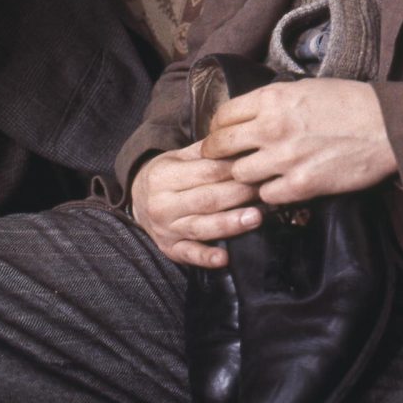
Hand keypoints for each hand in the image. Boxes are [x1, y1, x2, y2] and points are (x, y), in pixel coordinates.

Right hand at [129, 141, 262, 267]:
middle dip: (240, 194)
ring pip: (202, 227)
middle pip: (208, 199)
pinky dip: (206, 257)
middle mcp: (163, 204)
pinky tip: (224, 258)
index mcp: (164, 176)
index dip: (235, 170)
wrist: (137, 199)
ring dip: (231, 224)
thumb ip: (206, 152)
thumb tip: (239, 144)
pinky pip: (190, 254)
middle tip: (265, 190)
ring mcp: (166, 229)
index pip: (207, 172)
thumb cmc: (168, 174)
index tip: (258, 168)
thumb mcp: (179, 157)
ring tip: (256, 217)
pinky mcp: (170, 249)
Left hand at [202, 78, 397, 204]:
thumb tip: (251, 112)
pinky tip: (279, 186)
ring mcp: (284, 159)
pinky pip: (267, 195)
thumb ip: (274, 100)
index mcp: (272, 98)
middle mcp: (272, 127)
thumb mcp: (305, 88)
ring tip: (254, 174)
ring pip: (240, 174)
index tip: (219, 134)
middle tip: (220, 159)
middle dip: (216, 153)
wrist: (385, 127)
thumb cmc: (349, 101)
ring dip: (245, 175)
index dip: (217, 127)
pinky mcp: (300, 185)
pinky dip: (270, 192)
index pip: (223, 115)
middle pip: (221, 146)